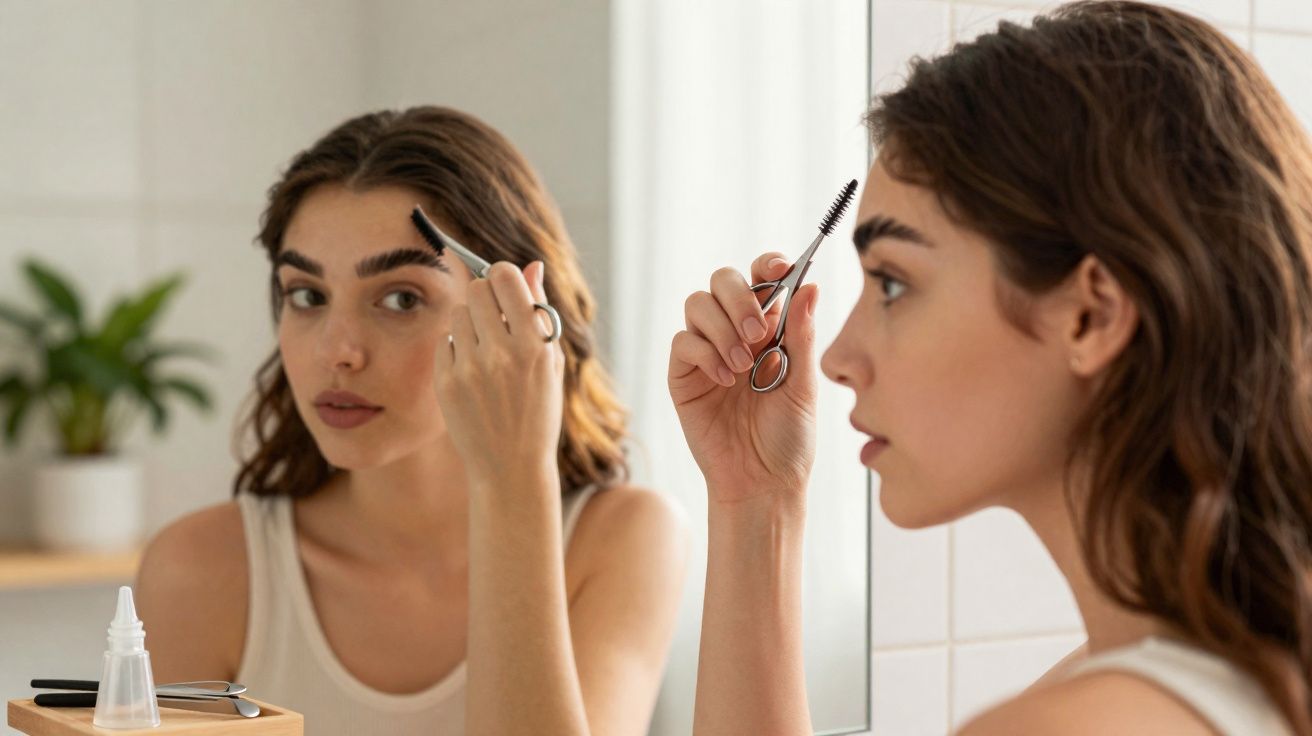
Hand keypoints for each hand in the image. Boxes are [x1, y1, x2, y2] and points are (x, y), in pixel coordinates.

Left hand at [434, 260, 564, 484]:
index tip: (504, 288)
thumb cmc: (538, 411)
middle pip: (477, 288)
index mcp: (535, 345)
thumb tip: (532, 264)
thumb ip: (540, 312)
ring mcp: (471, 369)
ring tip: (484, 350)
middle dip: (485, 296)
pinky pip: (445, 341)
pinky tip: (471, 374)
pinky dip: (457, 350)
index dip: (502, 276)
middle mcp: (502, 354)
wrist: (512, 466)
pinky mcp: (447, 383)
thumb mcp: (551, 362)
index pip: (505, 277)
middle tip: (494, 319)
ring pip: (458, 313)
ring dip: (470, 323)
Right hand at [668, 253, 818, 505]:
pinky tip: (724, 380)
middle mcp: (736, 332)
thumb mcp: (803, 385)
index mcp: (770, 329)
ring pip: (698, 304)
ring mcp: (707, 352)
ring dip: (722, 326)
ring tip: (742, 365)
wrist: (763, 482)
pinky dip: (704, 353)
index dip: (768, 265)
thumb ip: (801, 335)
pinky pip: (683, 342)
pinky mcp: (684, 375)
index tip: (780, 269)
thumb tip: (809, 286)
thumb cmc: (789, 438)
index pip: (763, 278)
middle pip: (723, 280)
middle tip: (759, 331)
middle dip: (740, 296)